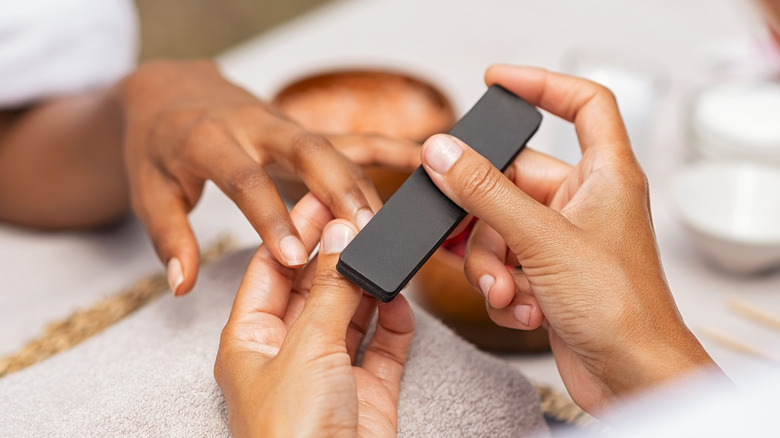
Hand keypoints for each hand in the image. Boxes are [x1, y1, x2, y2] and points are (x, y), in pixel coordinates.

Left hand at [118, 60, 419, 294]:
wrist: (172, 93)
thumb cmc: (159, 147)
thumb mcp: (149, 192)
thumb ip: (169, 237)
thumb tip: (182, 283)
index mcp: (209, 141)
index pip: (245, 180)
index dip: (270, 217)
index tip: (294, 256)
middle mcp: (254, 127)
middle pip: (305, 152)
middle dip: (338, 190)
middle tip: (363, 231)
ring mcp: (285, 125)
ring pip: (334, 149)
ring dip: (364, 185)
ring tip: (390, 227)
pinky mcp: (305, 130)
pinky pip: (350, 137)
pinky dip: (387, 147)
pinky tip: (419, 158)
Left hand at [214, 193, 414, 436]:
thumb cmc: (293, 436)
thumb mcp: (307, 348)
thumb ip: (331, 289)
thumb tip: (343, 233)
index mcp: (251, 341)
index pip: (271, 270)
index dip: (294, 233)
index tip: (323, 198)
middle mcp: (288, 353)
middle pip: (314, 287)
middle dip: (338, 253)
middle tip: (364, 215)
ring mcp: (329, 372)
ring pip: (352, 312)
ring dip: (369, 284)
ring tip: (386, 248)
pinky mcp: (367, 390)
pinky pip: (383, 344)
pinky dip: (394, 320)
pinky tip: (399, 299)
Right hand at [420, 65, 718, 413]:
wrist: (631, 379)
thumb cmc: (622, 309)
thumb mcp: (541, 239)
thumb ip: (486, 192)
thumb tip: (444, 153)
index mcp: (605, 175)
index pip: (583, 105)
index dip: (541, 84)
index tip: (497, 81)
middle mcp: (583, 202)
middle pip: (512, 182)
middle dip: (488, 222)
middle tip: (481, 240)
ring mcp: (563, 240)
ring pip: (499, 229)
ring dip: (493, 264)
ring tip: (510, 291)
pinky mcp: (548, 275)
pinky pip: (505, 263)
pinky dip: (504, 287)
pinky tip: (524, 308)